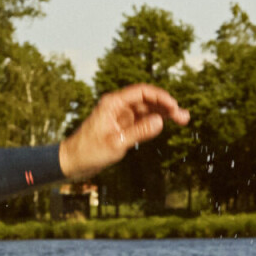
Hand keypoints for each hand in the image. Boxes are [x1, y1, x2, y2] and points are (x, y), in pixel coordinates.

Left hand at [59, 84, 190, 180]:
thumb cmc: (88, 153)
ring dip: (164, 114)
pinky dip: (154, 122)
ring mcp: (120, 116)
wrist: (71, 163)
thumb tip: (160, 121)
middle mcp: (118, 106)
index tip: (174, 107)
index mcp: (113, 103)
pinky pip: (142, 120)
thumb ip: (138, 132)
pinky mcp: (122, 126)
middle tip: (184, 117)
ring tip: (183, 120)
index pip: (142, 92)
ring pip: (147, 110)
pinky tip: (167, 124)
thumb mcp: (115, 144)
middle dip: (166, 106)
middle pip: (148, 100)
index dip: (161, 97)